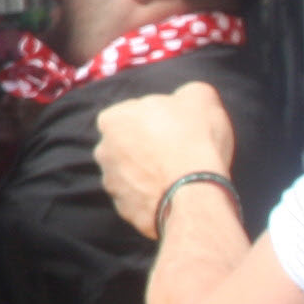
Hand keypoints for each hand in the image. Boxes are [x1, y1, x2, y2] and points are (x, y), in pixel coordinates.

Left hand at [97, 85, 238, 237]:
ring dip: (149, 174)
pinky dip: (153, 198)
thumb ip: (186, 93)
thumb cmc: (194, 139)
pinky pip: (140, 200)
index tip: (178, 129)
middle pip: (129, 145)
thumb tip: (185, 98)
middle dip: (148, 148)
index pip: (133, 114)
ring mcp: (112, 183)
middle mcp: (103, 151)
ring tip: (178, 176)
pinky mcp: (124, 210)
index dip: (158, 120)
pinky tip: (174, 194)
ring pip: (132, 174)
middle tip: (178, 152)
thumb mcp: (200, 97)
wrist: (194, 191)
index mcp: (112, 119)